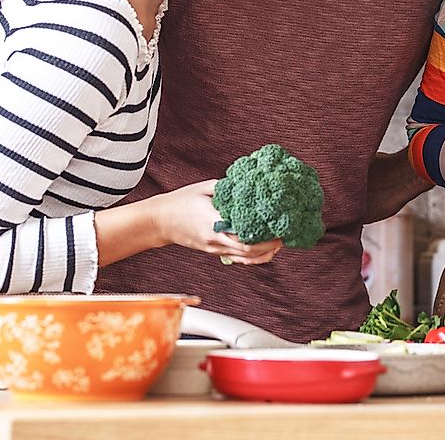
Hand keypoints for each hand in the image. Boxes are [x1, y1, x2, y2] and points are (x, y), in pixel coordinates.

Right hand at [148, 181, 282, 265]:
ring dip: (263, 254)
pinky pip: (236, 258)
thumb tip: (252, 185)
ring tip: (277, 243)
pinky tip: (262, 250)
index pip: (245, 236)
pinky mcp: (213, 251)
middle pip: (248, 251)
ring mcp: (214, 248)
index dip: (265, 236)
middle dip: (269, 245)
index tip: (279, 227)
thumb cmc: (182, 201)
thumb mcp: (206, 187)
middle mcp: (215, 239)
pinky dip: (252, 257)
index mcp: (214, 222)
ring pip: (244, 259)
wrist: (159, 220)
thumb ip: (230, 189)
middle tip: (284, 235)